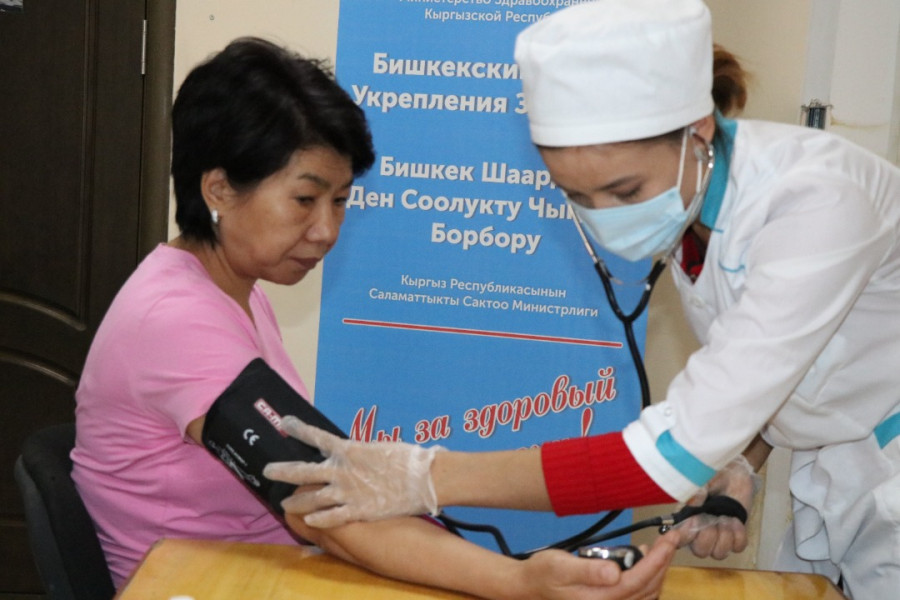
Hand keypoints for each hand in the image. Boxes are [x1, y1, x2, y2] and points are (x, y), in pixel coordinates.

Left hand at [263, 416, 442, 526]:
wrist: (424, 478)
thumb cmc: (407, 459)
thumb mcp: (379, 449)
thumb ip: (359, 454)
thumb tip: (352, 454)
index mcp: (348, 449)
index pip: (316, 436)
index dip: (298, 429)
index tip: (285, 422)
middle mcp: (341, 470)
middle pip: (303, 471)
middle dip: (282, 471)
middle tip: (268, 471)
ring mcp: (346, 492)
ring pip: (311, 499)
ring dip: (296, 502)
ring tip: (285, 505)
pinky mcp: (356, 511)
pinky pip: (330, 518)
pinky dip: (318, 520)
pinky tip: (309, 522)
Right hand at [515, 531, 677, 599]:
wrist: (531, 586)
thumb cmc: (544, 572)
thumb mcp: (560, 566)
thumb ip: (588, 570)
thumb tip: (614, 571)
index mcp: (599, 599)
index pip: (638, 579)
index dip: (657, 560)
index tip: (668, 538)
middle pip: (648, 587)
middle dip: (663, 561)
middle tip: (671, 537)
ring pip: (647, 593)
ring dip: (659, 570)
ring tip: (661, 547)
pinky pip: (639, 595)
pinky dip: (649, 579)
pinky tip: (645, 561)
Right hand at [675, 455, 760, 559]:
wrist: (735, 473)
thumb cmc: (714, 475)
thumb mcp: (702, 481)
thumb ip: (695, 494)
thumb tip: (691, 505)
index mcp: (687, 520)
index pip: (680, 540)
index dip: (685, 537)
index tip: (695, 521)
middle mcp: (700, 532)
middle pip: (700, 551)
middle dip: (709, 537)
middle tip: (715, 519)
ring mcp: (719, 535)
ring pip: (719, 553)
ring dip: (725, 536)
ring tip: (727, 518)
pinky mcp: (736, 536)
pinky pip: (737, 548)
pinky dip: (738, 536)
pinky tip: (736, 521)